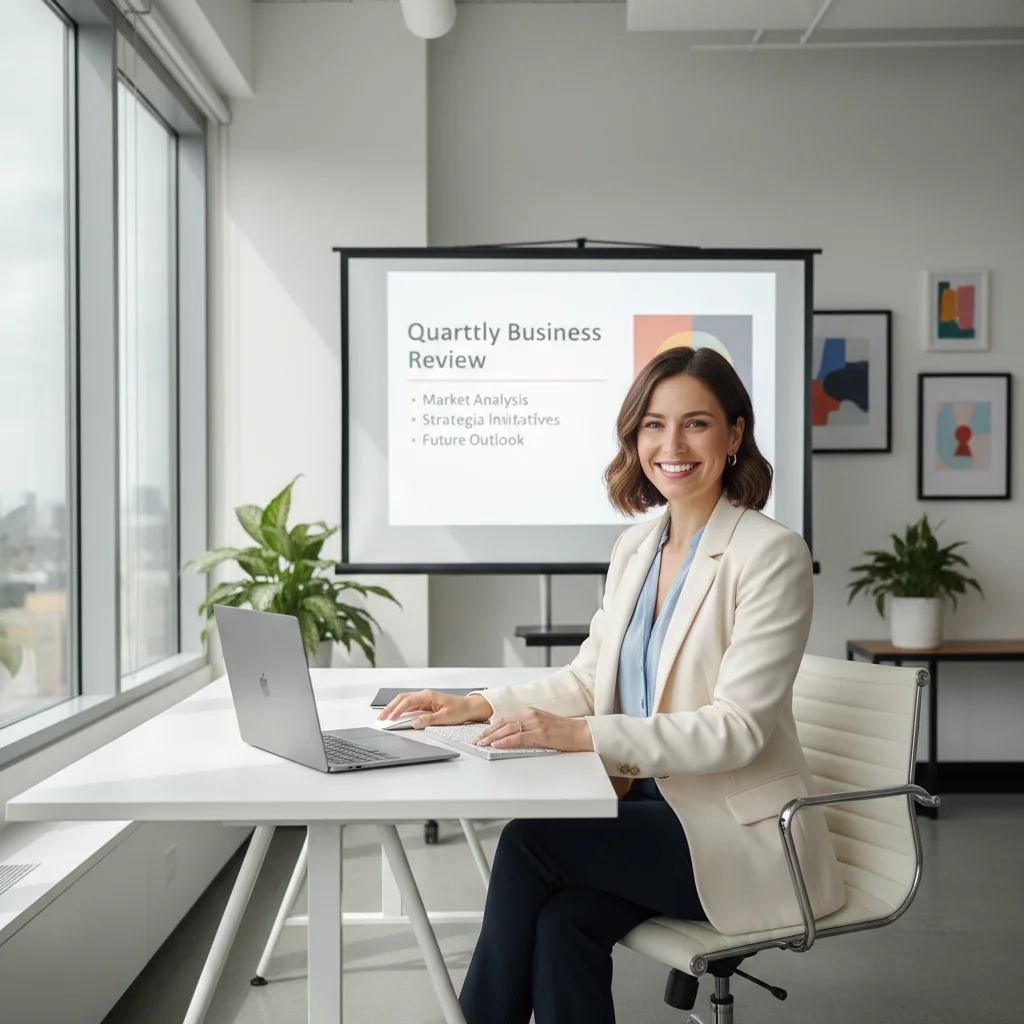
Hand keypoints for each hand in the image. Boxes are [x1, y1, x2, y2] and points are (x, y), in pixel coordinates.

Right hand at [377, 689, 492, 728]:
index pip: (407, 701)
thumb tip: (414, 722)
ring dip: (394, 708)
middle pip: (402, 699)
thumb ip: (428, 720)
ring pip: (404, 701)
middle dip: (390, 707)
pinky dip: (401, 710)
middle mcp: (425, 695)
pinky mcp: (426, 704)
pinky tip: (396, 715)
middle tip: (380, 717)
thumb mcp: (444, 717)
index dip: (397, 710)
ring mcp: (425, 699)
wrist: (469, 707)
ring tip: (385, 717)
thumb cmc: (459, 710)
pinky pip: (410, 705)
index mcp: (428, 696)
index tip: (390, 718)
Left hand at [474, 706, 593, 752]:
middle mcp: (530, 714)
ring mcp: (535, 723)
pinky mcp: (539, 734)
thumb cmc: (563, 731)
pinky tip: (497, 745)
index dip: (491, 727)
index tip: (482, 734)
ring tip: (482, 744)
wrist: (580, 732)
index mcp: (530, 711)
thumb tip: (510, 736)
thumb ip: (527, 727)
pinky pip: (518, 737)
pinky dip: (505, 741)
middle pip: (503, 723)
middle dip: (487, 732)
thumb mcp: (542, 724)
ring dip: (492, 737)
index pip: (505, 719)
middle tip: (476, 740)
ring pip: (507, 730)